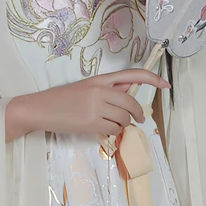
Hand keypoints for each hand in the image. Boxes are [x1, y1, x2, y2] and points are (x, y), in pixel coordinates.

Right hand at [5, 68, 168, 143]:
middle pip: (131, 102)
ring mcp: (96, 106)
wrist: (40, 109)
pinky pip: (114, 129)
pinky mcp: (92, 122)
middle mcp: (100, 90)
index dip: (152, 79)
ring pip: (124, 118)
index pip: (132, 74)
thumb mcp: (86, 88)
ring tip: (109, 123)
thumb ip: (108, 90)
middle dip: (138, 113)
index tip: (165, 85)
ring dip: (122, 124)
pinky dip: (112, 131)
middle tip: (138, 119)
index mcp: (100, 79)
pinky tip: (100, 128)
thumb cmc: (62, 99)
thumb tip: (128, 97)